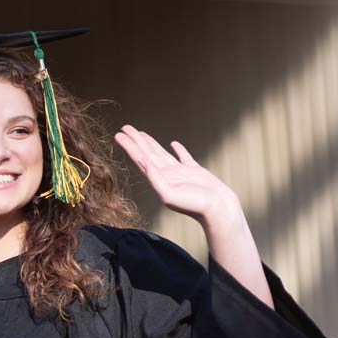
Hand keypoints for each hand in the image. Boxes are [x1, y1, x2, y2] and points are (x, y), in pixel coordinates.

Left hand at [114, 125, 239, 225]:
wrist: (218, 210)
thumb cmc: (195, 206)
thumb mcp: (170, 195)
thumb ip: (156, 181)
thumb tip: (145, 164)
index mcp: (159, 180)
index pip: (140, 159)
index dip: (129, 147)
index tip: (119, 135)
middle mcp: (167, 175)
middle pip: (147, 154)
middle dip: (135, 141)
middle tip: (125, 127)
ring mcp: (180, 173)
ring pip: (162, 153)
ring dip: (150, 143)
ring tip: (140, 133)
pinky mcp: (195, 171)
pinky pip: (185, 157)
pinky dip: (179, 150)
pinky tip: (173, 144)